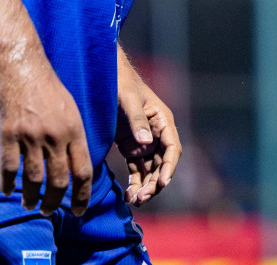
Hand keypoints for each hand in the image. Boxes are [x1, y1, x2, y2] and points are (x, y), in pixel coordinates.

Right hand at [0, 51, 93, 216]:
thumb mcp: (69, 107)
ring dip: (31, 198)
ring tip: (29, 205)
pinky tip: (8, 191)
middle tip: (48, 212)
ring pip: (33, 179)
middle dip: (54, 203)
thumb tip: (74, 163)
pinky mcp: (9, 133)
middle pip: (58, 182)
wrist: (20, 61)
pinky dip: (8, 184)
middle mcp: (55, 135)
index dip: (82, 196)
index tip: (78, 211)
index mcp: (74, 129)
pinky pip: (9, 168)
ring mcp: (31, 135)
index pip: (83, 172)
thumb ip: (72, 135)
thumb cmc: (45, 83)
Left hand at [115, 54, 181, 205]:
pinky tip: (129, 196)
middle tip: (142, 198)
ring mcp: (144, 142)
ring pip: (150, 171)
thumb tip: (146, 143)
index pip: (172, 148)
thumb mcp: (128, 99)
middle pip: (161, 164)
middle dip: (154, 183)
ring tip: (135, 201)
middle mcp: (157, 134)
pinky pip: (137, 169)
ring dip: (145, 187)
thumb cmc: (120, 82)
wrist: (104, 76)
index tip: (162, 182)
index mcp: (162, 121)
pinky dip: (135, 183)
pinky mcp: (131, 147)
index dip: (169, 167)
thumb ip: (136, 120)